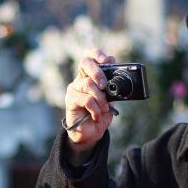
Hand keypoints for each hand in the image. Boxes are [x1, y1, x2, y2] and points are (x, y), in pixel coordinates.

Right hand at [63, 49, 116, 163]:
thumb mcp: (111, 99)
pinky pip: (86, 99)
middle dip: (98, 72)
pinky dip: (96, 109)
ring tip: (104, 109)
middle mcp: (80, 79)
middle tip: (105, 86)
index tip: (107, 60)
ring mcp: (74, 89)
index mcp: (91, 76)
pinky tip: (97, 116)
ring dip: (101, 98)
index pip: (90, 56)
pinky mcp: (70, 100)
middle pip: (85, 62)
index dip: (97, 54)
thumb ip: (112, 87)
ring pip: (88, 84)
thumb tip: (117, 73)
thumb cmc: (100, 114)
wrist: (91, 133)